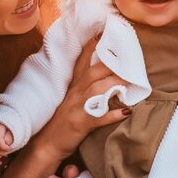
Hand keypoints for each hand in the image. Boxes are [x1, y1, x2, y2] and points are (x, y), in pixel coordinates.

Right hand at [32, 37, 129, 160]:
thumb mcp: (71, 100)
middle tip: (129, 55)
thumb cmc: (61, 122)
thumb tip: (106, 77)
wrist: (46, 144)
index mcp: (74, 86)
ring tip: (131, 82)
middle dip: (111, 63)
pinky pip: (99, 118)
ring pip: (97, 91)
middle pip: (94, 72)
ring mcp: (78, 108)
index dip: (94, 46)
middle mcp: (75, 94)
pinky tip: (126, 111)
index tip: (105, 32)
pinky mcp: (81, 124)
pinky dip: (113, 115)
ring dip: (115, 85)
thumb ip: (85, 87)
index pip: (83, 61)